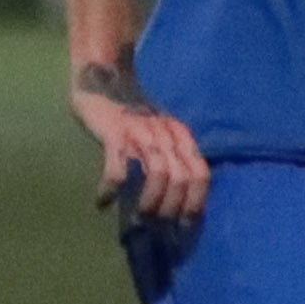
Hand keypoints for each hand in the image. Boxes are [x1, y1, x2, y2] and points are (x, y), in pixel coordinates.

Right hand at [71, 65, 209, 222]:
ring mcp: (140, 133)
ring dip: (149, 202)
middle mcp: (166, 134)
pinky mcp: (114, 133)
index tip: (185, 223)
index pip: (200, 173)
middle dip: (171, 207)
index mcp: (181, 136)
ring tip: (138, 218)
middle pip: (181, 178)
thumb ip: (173, 156)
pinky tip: (104, 200)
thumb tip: (180, 198)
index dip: (195, 201)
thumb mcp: (162, 132)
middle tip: (157, 224)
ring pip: (157, 174)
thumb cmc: (132, 115)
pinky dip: (112, 188)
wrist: (103, 79)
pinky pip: (118, 167)